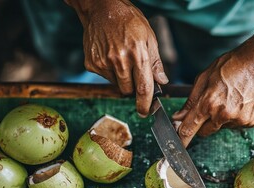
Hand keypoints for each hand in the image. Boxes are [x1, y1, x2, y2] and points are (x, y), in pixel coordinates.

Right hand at [68, 0, 167, 116]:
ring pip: (117, 85)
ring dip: (122, 79)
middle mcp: (119, 61)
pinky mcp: (92, 64)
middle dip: (133, 87)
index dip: (145, 103)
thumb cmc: (129, 21)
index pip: (143, 88)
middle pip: (128, 90)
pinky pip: (105, 77)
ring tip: (122, 59)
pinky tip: (111, 56)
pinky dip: (110, 72)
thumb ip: (155, 62)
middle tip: (134, 71)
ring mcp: (103, 63)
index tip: (145, 112)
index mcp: (137, 55)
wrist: (102, 9)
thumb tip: (162, 81)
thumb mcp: (149, 37)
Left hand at [171, 0, 253, 146]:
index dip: (180, 139)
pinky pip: (235, 125)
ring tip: (229, 98)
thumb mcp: (204, 78)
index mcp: (208, 103)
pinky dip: (234, 117)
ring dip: (220, 118)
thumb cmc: (231, 65)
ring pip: (220, 127)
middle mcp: (223, 115)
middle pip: (204, 132)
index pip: (188, 129)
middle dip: (202, 123)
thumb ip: (190, 102)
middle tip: (210, 106)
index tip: (175, 145)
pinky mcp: (250, 122)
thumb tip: (178, 118)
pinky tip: (240, 102)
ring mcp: (238, 120)